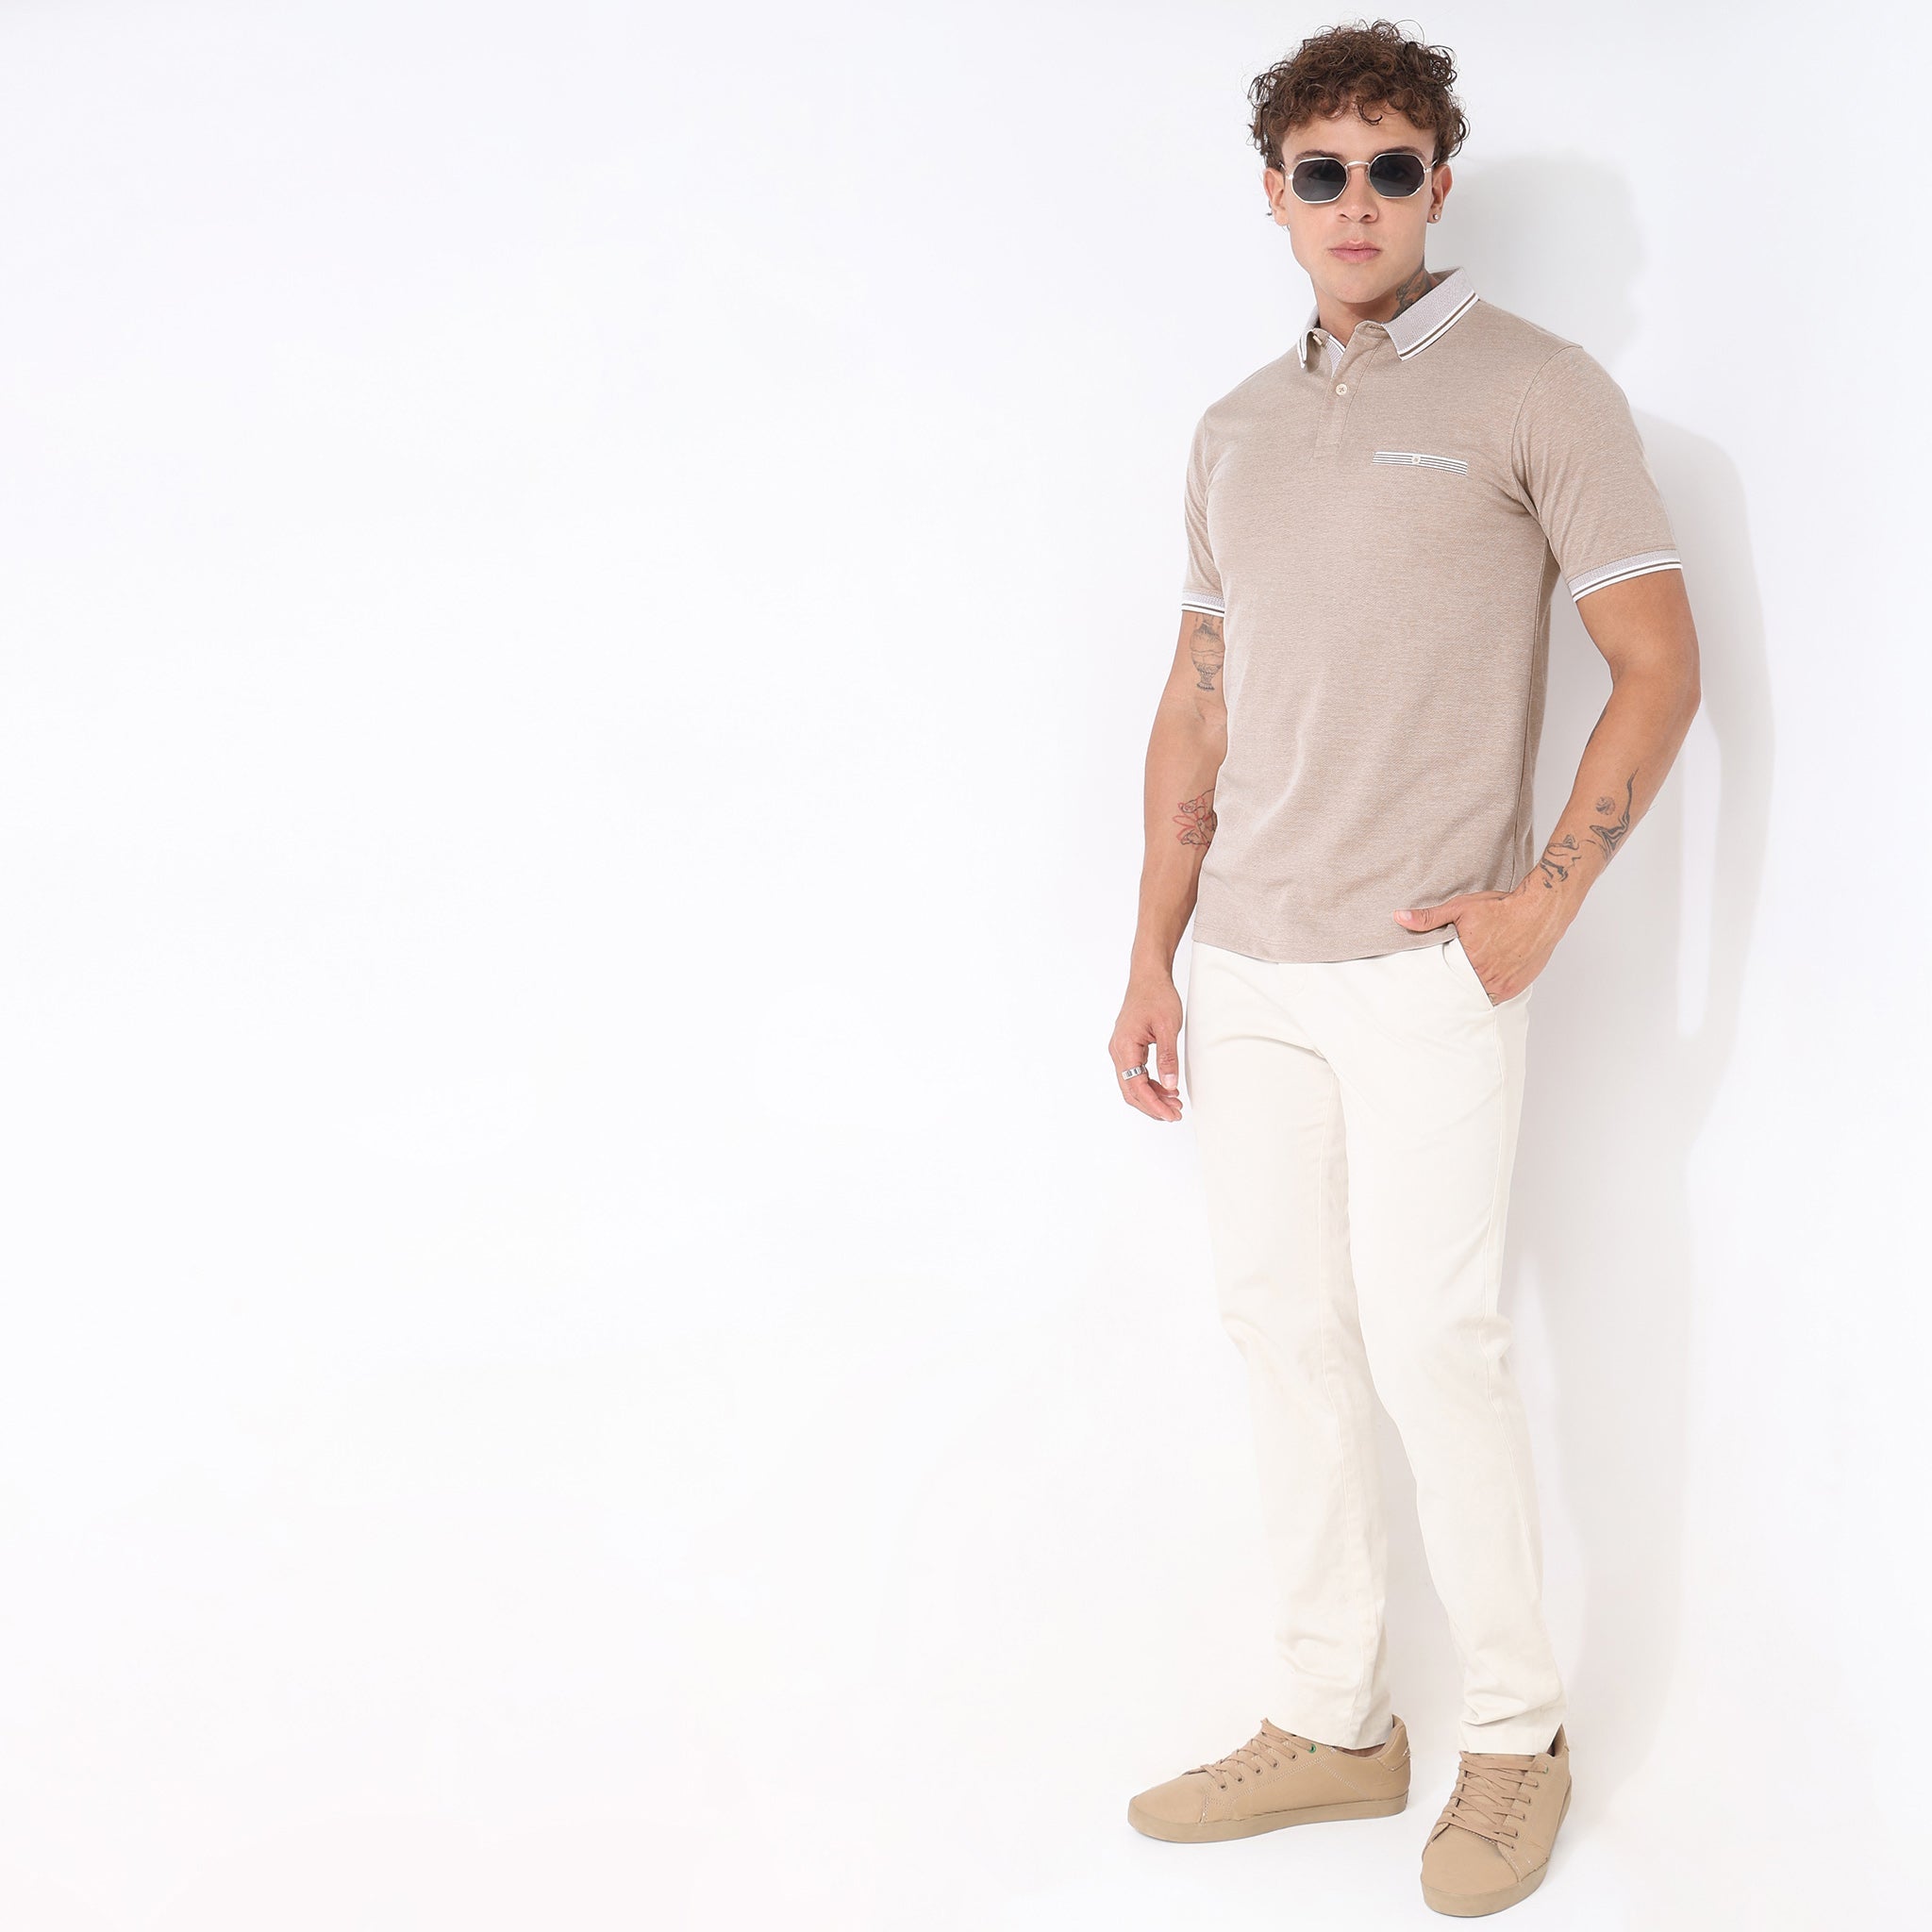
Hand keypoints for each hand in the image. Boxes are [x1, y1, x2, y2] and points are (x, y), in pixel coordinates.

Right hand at [1110, 973, 1184, 1120]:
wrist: (1148, 976)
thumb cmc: (1157, 996)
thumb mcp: (1168, 1027)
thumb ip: (1168, 1058)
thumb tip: (1170, 1086)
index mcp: (1124, 1047)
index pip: (1136, 1087)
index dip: (1154, 1105)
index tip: (1171, 1115)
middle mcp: (1117, 1051)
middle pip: (1130, 1091)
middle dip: (1153, 1106)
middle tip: (1175, 1114)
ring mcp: (1120, 1050)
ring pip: (1132, 1084)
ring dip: (1152, 1097)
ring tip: (1174, 1103)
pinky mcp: (1127, 1047)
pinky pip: (1135, 1073)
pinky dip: (1150, 1085)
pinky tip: (1166, 1088)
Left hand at [1394, 886, 1563, 1003]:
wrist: (1540, 910)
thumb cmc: (1501, 908)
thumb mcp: (1461, 908)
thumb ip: (1428, 918)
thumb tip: (1399, 917)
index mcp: (1469, 963)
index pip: (1444, 984)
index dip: (1435, 987)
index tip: (1427, 988)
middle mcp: (1488, 979)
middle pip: (1461, 994)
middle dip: (1451, 992)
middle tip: (1440, 993)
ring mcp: (1504, 985)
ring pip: (1479, 998)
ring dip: (1470, 994)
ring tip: (1460, 988)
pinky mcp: (1517, 986)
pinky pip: (1497, 998)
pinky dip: (1488, 993)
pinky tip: (1480, 985)